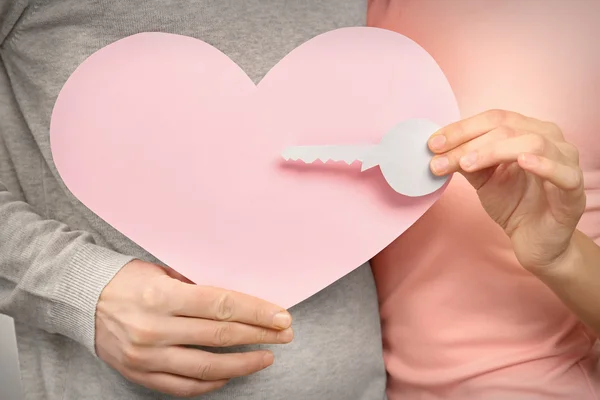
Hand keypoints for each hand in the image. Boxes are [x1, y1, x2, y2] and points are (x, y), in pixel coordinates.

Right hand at [95, 260, 292, 397]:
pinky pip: (183, 386)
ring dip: (243, 364)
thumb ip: (197, 286)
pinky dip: (211, 383)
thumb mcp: (162, 270)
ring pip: (206, 367)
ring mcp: (147, 355)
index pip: (222, 305)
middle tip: (284, 334)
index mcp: (162, 296)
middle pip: (220, 336)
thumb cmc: (127, 278)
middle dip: (259, 335)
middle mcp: (155, 328)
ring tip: (266, 357)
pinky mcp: (140, 373)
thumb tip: (238, 301)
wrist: (81, 298)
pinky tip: (231, 374)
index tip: (282, 316)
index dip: (257, 312)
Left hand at [428, 109, 586, 272]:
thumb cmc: (513, 203)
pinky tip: (522, 162)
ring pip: (531, 142)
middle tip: (439, 158)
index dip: (461, 128)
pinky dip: (543, 164)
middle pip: (506, 129)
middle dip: (467, 143)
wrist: (534, 240)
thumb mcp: (482, 178)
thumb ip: (465, 161)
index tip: (432, 144)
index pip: (493, 119)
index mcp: (527, 130)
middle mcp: (549, 138)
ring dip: (492, 151)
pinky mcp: (574, 188)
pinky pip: (562, 171)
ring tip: (466, 164)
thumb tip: (436, 148)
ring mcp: (565, 161)